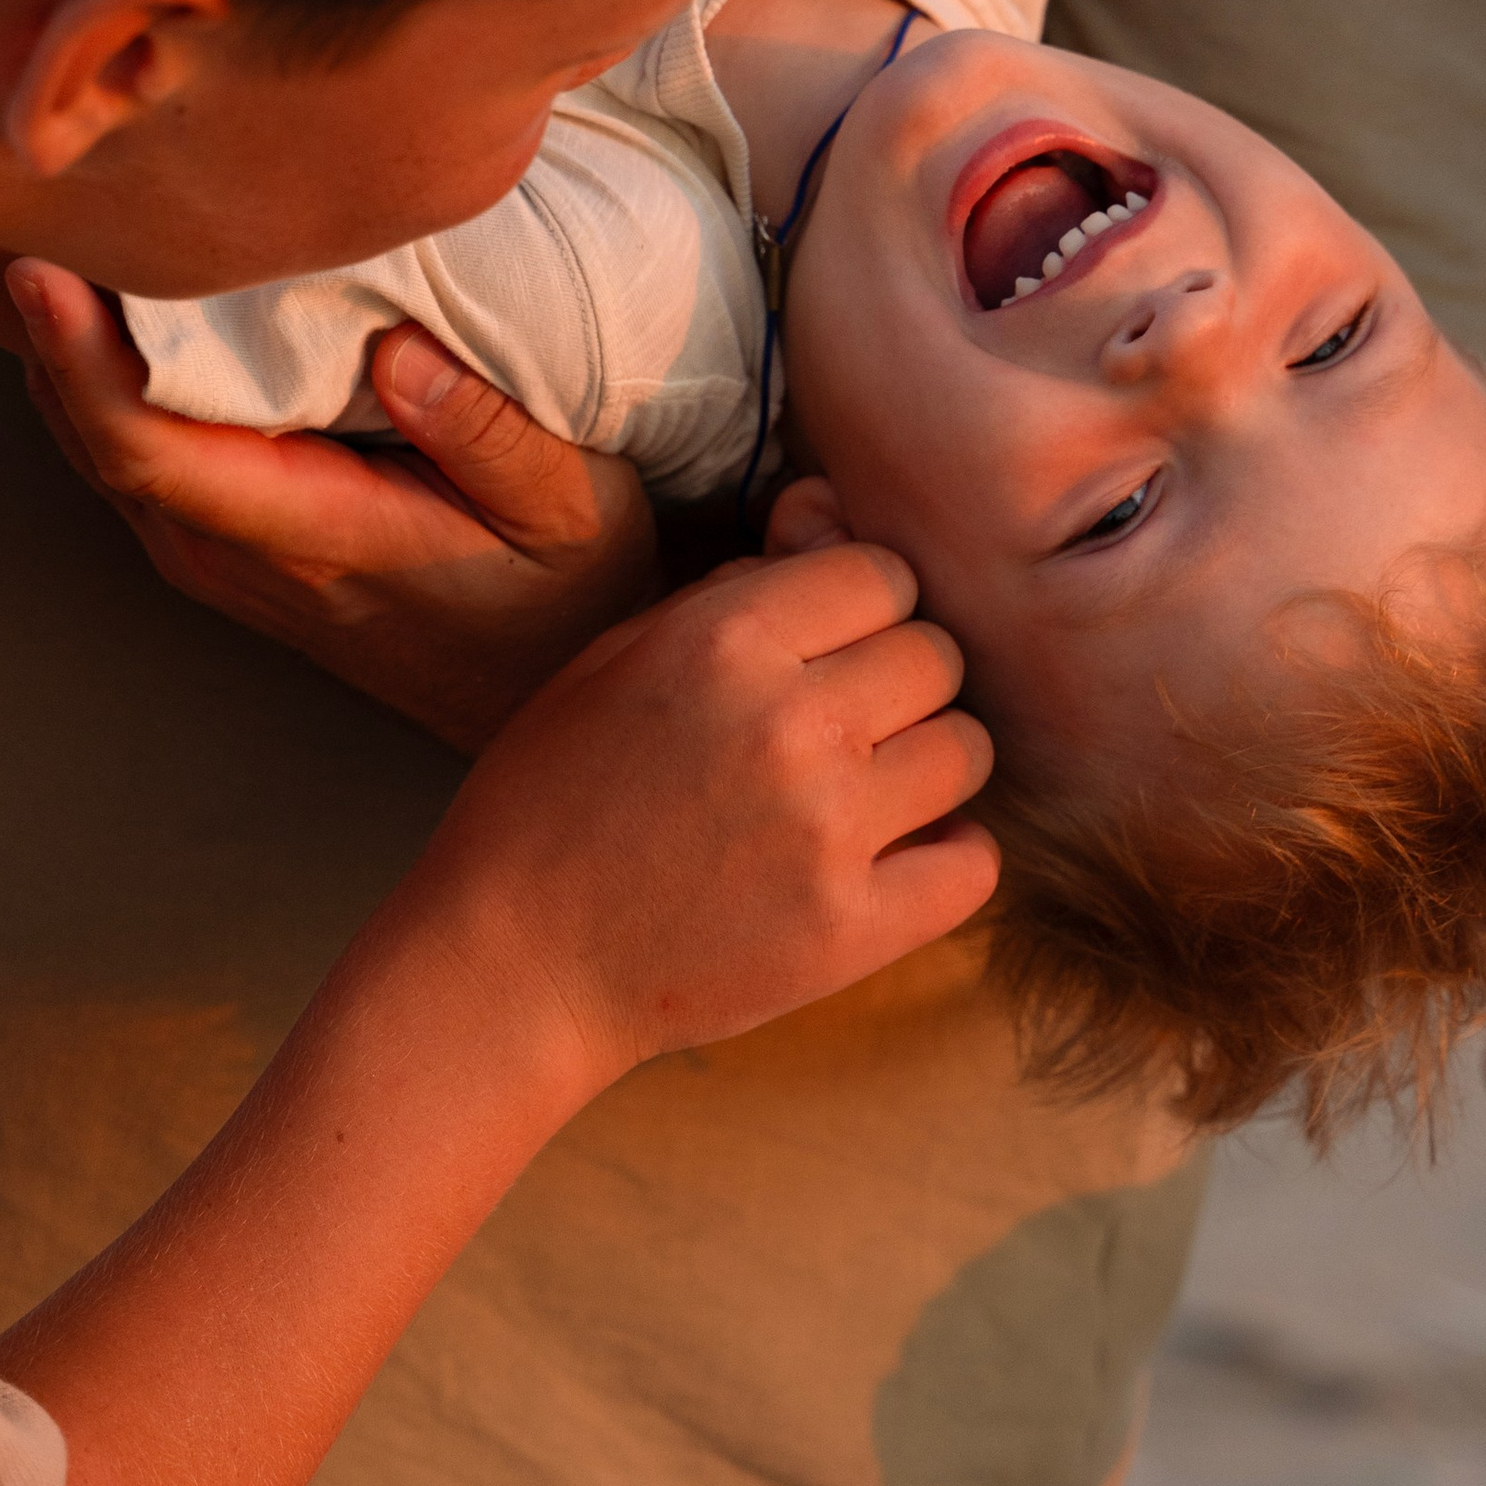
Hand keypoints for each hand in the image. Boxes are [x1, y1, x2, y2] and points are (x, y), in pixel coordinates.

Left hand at [7, 261, 660, 750]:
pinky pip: (125, 440)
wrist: (542, 688)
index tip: (43, 264)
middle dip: (53, 316)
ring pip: (90, 433)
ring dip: (69, 334)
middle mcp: (230, 553)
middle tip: (54, 186)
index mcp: (307, 537)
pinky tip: (118, 286)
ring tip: (75, 214)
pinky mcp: (215, 538)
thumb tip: (396, 345)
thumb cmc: (564, 589)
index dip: (79, 356)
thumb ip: (486, 431)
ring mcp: (211, 551)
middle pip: (88, 428)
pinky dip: (101, 364)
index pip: (148, 447)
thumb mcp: (569, 508)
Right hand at [410, 536, 998, 1084]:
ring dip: (930, 765)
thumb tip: (828, 517)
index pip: (884, 574)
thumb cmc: (550, 803)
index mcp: (725, 641)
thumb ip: (729, 591)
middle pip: (937, 656)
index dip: (864, 610)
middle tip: (844, 729)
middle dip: (899, 683)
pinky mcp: (851, 930)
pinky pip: (975, 863)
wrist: (509, 968)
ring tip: (869, 793)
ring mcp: (829, 830)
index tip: (832, 652)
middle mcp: (791, 723)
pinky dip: (948, 857)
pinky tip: (898, 860)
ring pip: (968, 750)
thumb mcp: (613, 660)